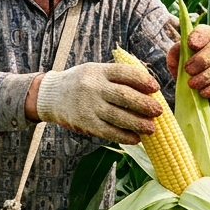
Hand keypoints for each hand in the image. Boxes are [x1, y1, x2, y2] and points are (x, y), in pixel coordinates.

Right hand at [33, 62, 163, 144]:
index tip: (156, 88)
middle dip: (144, 104)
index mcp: (98, 71)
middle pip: (124, 96)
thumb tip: (150, 91)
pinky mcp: (85, 122)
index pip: (124, 73)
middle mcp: (93, 87)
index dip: (143, 80)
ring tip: (151, 128)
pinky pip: (108, 131)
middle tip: (159, 111)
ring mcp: (88, 106)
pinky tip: (136, 139)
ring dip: (138, 123)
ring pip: (118, 116)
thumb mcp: (95, 71)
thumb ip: (118, 77)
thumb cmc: (81, 83)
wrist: (51, 96)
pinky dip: (124, 136)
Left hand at [168, 24, 209, 99]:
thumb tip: (178, 55)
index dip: (200, 36)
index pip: (206, 31)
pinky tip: (203, 93)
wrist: (201, 86)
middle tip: (188, 70)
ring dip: (206, 76)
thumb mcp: (177, 60)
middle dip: (202, 60)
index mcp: (207, 38)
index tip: (190, 44)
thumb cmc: (188, 67)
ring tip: (192, 85)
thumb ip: (175, 54)